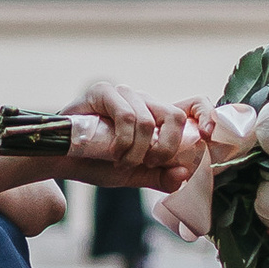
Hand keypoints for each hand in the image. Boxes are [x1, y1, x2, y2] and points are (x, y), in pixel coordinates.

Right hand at [66, 80, 209, 187]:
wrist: (59, 161)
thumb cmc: (95, 163)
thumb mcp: (133, 175)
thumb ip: (159, 176)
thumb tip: (184, 174)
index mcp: (156, 118)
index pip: (191, 105)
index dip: (207, 114)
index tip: (209, 134)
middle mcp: (143, 101)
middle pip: (174, 115)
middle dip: (166, 148)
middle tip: (147, 163)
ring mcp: (124, 93)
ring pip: (147, 121)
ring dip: (136, 151)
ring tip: (120, 161)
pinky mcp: (104, 91)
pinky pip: (126, 116)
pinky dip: (122, 141)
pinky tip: (111, 152)